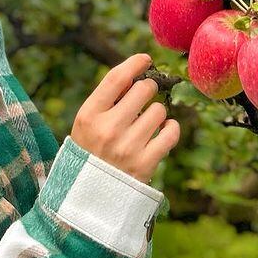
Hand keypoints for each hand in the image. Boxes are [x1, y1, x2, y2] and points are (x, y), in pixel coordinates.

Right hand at [70, 54, 179, 185]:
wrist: (90, 198)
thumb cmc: (91, 153)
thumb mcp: (86, 125)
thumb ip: (106, 101)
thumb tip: (137, 73)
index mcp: (88, 116)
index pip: (116, 79)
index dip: (134, 64)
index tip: (145, 59)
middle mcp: (107, 129)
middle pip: (143, 90)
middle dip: (148, 90)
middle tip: (144, 99)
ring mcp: (127, 147)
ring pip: (159, 110)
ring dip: (157, 114)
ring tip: (146, 124)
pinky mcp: (145, 164)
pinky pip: (171, 132)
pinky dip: (171, 128)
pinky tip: (163, 131)